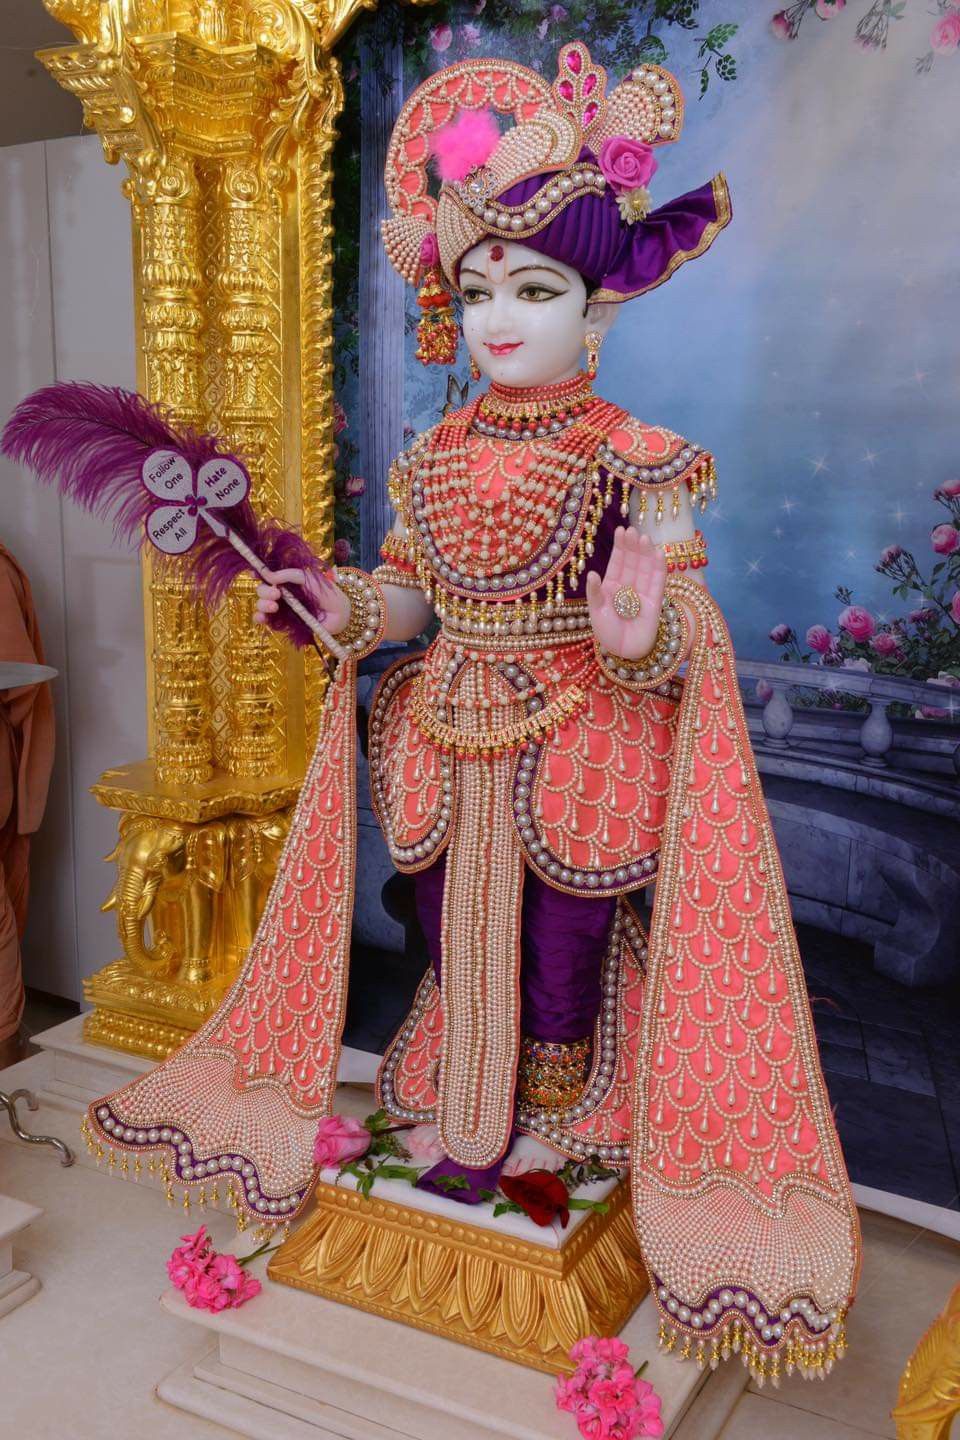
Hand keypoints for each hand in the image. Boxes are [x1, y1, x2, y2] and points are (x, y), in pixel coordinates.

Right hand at [253, 567, 351, 635]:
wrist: (338, 614)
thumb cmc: (325, 592)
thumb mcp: (307, 577)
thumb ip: (288, 575)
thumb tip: (267, 575)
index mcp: (286, 580)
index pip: (267, 575)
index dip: (260, 574)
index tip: (257, 574)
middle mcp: (281, 593)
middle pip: (262, 590)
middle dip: (264, 592)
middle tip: (276, 594)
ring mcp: (281, 608)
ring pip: (261, 605)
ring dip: (262, 605)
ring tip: (274, 606)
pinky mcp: (282, 623)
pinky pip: (265, 620)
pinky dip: (260, 618)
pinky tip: (263, 618)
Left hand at [585, 528, 666, 659]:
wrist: (624, 652)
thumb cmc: (607, 633)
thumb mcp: (596, 612)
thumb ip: (595, 593)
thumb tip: (592, 573)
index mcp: (611, 586)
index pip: (617, 562)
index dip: (620, 547)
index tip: (621, 530)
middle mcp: (628, 586)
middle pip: (632, 562)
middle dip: (632, 546)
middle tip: (633, 530)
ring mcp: (642, 592)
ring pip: (645, 568)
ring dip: (646, 553)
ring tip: (645, 538)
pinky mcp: (655, 601)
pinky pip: (658, 582)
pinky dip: (659, 568)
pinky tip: (659, 554)